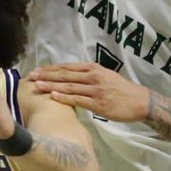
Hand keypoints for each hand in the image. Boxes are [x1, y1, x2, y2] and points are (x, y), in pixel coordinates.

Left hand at [28, 63, 150, 122]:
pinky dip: (64, 97)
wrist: (139, 101)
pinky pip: (78, 99)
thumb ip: (89, 75)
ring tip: (36, 85)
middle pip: (65, 75)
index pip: (67, 67)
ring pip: (69, 86)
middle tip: (31, 76)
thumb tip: (71, 76)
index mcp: (93, 68)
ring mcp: (95, 90)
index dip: (51, 68)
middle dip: (46, 75)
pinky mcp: (98, 103)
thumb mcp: (105, 76)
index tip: (37, 70)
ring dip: (51, 85)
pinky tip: (53, 96)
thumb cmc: (121, 90)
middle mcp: (93, 76)